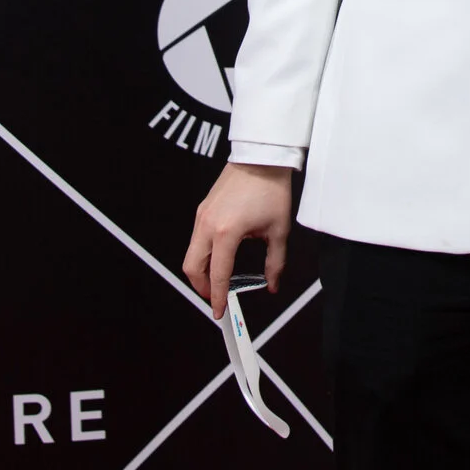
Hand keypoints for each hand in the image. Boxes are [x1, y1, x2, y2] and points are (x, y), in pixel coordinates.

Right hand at [183, 163, 295, 318]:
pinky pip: (196, 239)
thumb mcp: (279, 230)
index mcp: (226, 232)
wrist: (261, 158)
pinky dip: (202, 254)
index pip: (218, 275)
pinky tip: (218, 257)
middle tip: (216, 297)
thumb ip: (275, 262)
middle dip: (202, 287)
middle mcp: (208, 224)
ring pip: (191, 254)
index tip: (220, 311)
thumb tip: (272, 283)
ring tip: (218, 279)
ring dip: (201, 270)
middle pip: (192, 268)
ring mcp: (202, 215)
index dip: (218, 297)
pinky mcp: (203, 209)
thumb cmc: (270, 188)